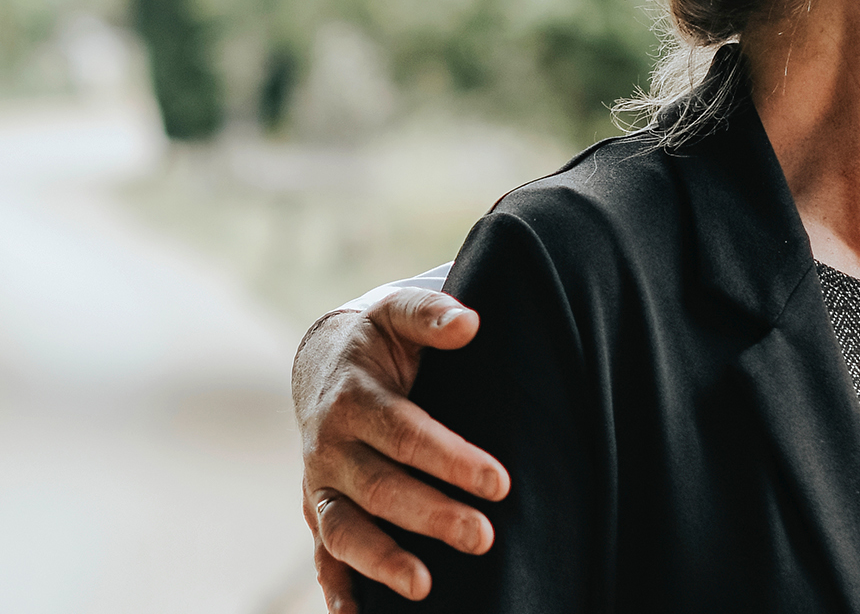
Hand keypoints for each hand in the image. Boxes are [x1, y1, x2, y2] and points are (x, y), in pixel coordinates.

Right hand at [293, 288, 508, 606]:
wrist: (322, 365)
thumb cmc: (378, 340)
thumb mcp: (398, 314)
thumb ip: (431, 315)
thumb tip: (470, 322)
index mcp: (354, 399)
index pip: (405, 433)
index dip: (450, 458)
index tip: (499, 481)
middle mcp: (331, 447)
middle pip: (380, 488)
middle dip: (431, 515)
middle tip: (483, 537)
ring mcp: (321, 484)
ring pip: (344, 530)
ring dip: (381, 560)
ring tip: (425, 587)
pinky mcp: (319, 510)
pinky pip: (322, 552)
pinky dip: (335, 585)